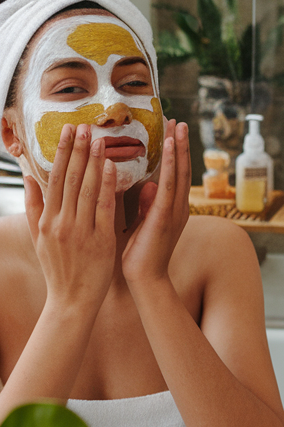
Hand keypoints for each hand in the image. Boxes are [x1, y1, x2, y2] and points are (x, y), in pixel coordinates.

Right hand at [25, 123, 116, 310]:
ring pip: (86, 189)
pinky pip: (104, 208)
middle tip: (83, 125)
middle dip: (76, 150)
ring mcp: (81, 231)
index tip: (67, 131)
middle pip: (70, 179)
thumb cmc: (58, 269)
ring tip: (98, 138)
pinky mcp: (101, 240)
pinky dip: (106, 185)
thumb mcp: (38, 238)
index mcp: (47, 221)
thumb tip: (30, 177)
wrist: (72, 302)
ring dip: (92, 161)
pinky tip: (111, 166)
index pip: (55, 179)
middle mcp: (62, 223)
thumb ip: (33, 207)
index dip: (62, 153)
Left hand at [122, 120, 190, 287]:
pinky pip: (170, 183)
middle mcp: (178, 207)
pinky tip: (170, 146)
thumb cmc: (140, 256)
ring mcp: (175, 210)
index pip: (175, 174)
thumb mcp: (143, 225)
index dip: (175, 153)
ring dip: (179, 147)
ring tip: (177, 125)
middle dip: (180, 144)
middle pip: (181, 168)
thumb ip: (147, 205)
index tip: (171, 132)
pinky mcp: (166, 215)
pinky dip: (171, 163)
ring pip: (179, 172)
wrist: (145, 280)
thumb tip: (149, 185)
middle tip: (177, 120)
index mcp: (172, 209)